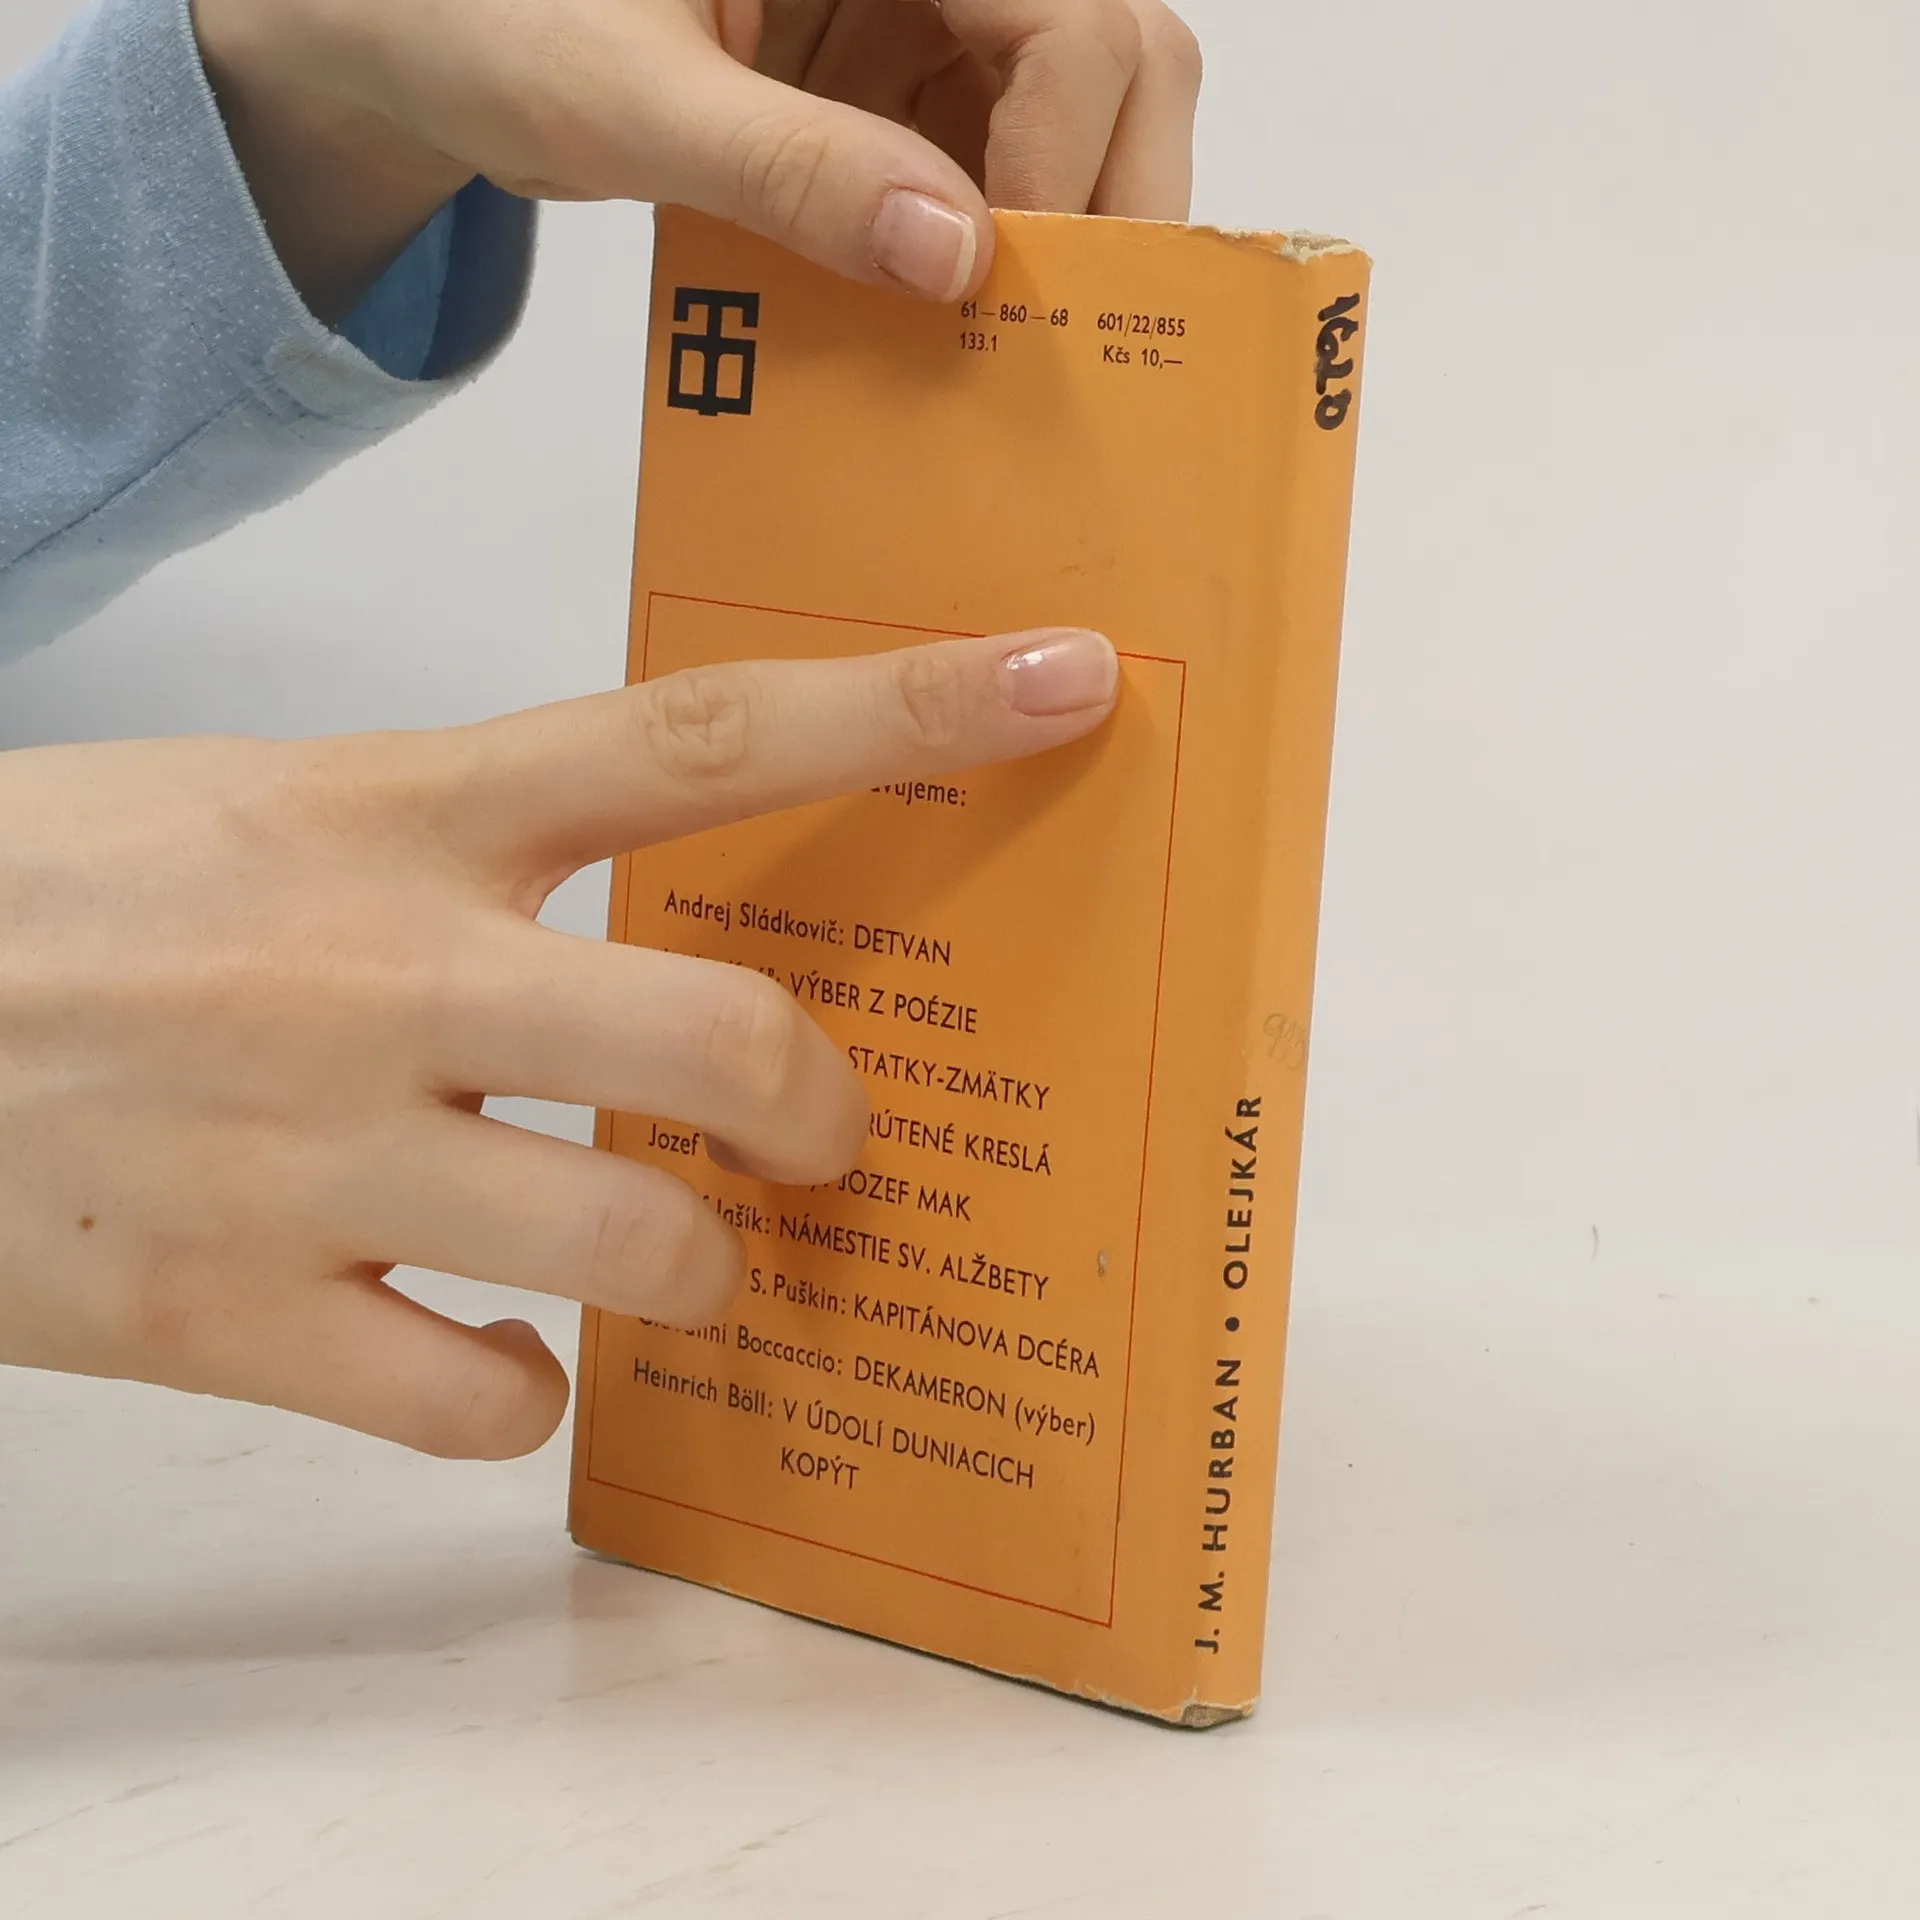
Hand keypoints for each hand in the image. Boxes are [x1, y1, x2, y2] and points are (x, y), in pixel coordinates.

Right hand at [0, 629, 1116, 1457]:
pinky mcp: (225, 1318)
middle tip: (835, 1131)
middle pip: (720, 1037)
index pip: (700, 738)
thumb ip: (463, 852)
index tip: (1064, 679)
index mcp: (396, 814)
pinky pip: (475, 1404)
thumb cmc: (59, 896)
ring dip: (702, 1271)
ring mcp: (306, 1159)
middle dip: (824, 1104)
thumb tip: (661, 922)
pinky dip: (522, 1400)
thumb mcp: (274, 808)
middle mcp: (376, 977)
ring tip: (686, 1261)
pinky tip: (497, 1361)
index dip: (908, 707)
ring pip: (631, 1246)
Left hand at [190, 0, 1201, 319]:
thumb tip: (956, 259)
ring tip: (1010, 353)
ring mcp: (918, 27)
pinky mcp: (891, 99)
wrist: (428, 44)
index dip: (1068, 147)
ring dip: (1058, 240)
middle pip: (1117, 55)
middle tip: (1055, 339)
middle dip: (1105, 197)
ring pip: (1076, 120)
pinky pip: (988, 174)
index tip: (999, 277)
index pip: (1074, 13)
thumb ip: (787, 166)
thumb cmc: (493, 22)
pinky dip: (987, 259)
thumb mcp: (627, 94)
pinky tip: (949, 332)